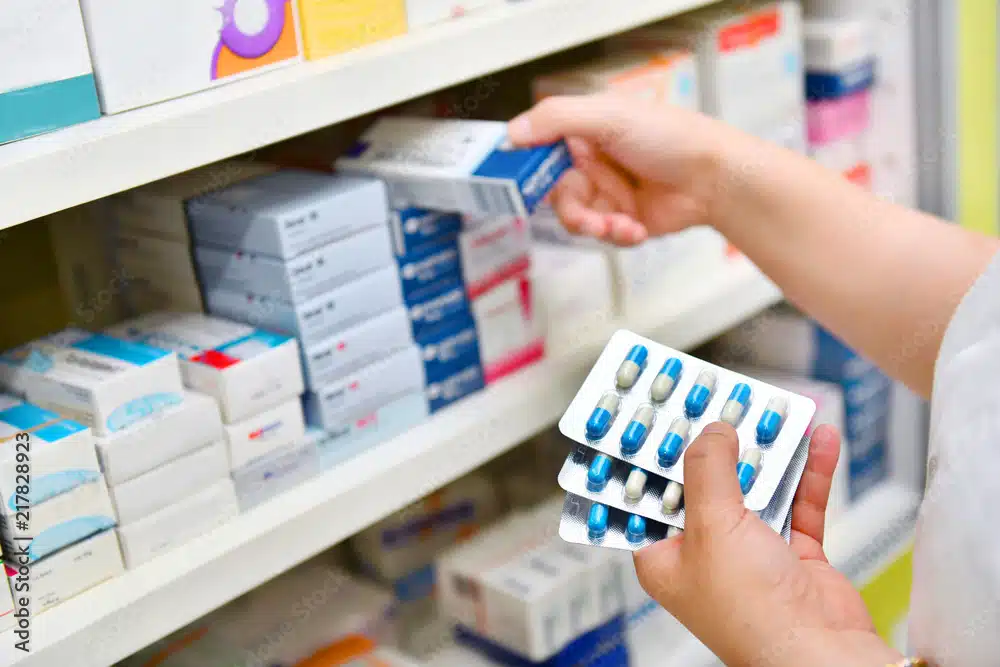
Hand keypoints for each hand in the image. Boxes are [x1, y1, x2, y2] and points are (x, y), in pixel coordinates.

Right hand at [508, 93, 745, 245]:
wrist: (716, 178)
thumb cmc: (672, 137)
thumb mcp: (609, 116)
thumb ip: (557, 119)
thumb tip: (512, 133)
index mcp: (587, 131)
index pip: (541, 150)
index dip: (529, 169)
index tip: (519, 185)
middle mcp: (594, 162)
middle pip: (557, 193)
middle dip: (571, 209)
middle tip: (585, 217)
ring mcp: (610, 192)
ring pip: (578, 219)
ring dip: (595, 226)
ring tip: (617, 225)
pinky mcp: (625, 220)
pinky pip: (604, 236)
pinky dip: (617, 235)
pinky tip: (636, 227)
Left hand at [633, 423, 903, 666]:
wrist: (822, 654)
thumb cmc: (753, 613)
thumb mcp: (713, 525)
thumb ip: (708, 470)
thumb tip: (712, 432)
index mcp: (665, 556)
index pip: (649, 495)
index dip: (654, 456)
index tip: (661, 416)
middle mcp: (705, 555)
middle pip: (706, 484)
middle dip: (719, 444)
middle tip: (725, 403)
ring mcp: (751, 555)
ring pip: (756, 489)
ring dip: (769, 453)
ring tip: (774, 413)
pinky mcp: (794, 556)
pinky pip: (800, 503)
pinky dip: (810, 473)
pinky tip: (819, 441)